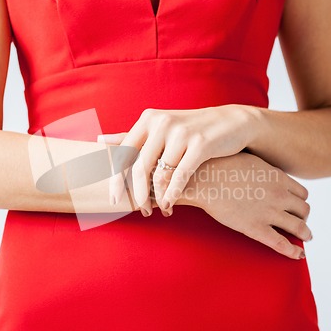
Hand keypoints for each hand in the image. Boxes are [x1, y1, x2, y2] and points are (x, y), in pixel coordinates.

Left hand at [102, 105, 257, 215]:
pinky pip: (180, 175)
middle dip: (137, 194)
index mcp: (148, 119)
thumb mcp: (159, 128)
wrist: (231, 122)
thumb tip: (100, 140)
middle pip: (139, 167)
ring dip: (157, 197)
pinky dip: (173, 193)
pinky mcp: (201, 144)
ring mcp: (182, 133)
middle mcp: (162, 123)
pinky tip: (170, 204)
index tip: (114, 199)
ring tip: (160, 209)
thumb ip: (131, 136)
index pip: (124, 153)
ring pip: (160, 174)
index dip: (116, 178)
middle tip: (140, 210)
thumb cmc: (189, 130)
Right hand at [179, 152, 311, 259]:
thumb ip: (261, 168)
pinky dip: (293, 251)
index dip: (300, 201)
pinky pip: (282, 243)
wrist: (205, 179)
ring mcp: (270, 212)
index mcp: (277, 178)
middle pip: (304, 209)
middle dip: (302, 216)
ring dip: (304, 233)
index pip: (302, 193)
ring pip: (299, 226)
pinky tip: (298, 254)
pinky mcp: (256, 228)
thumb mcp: (249, 160)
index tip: (296, 206)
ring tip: (305, 237)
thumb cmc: (220, 166)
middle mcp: (279, 195)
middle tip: (298, 222)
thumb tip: (260, 171)